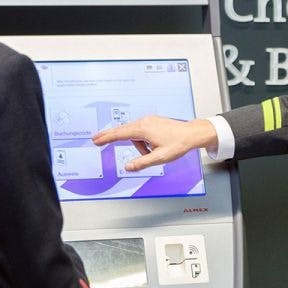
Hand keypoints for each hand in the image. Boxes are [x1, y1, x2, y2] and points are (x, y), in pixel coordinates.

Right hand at [92, 115, 216, 171]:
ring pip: (134, 134)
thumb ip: (142, 163)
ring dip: (138, 146)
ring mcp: (149, 120)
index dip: (106, 137)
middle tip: (96, 140)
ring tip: (152, 154)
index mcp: (144, 129)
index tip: (96, 140)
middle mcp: (144, 121)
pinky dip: (143, 142)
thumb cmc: (178, 144)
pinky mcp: (153, 122)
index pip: (120, 134)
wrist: (191, 134)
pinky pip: (142, 132)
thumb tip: (128, 167)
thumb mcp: (159, 158)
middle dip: (111, 136)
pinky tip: (153, 148)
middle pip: (123, 131)